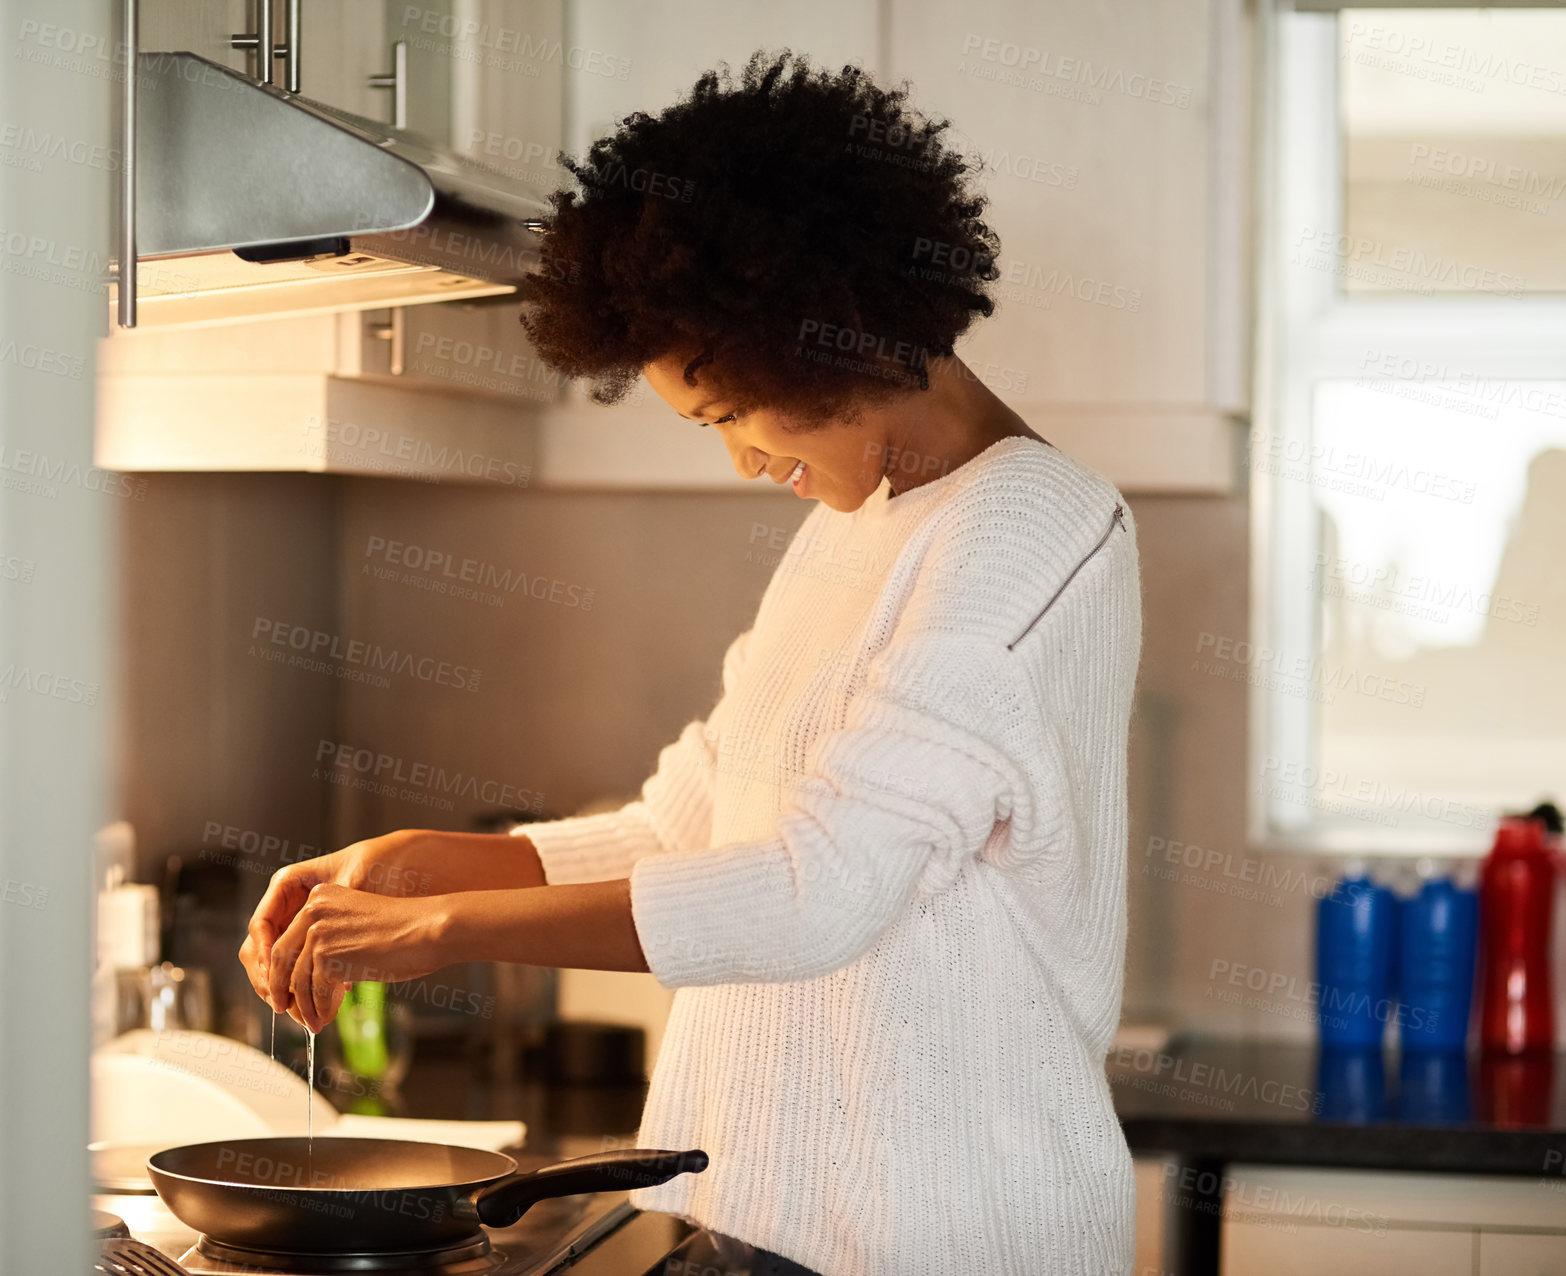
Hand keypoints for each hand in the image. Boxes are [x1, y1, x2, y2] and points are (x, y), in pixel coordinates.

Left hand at [265, 883, 452, 1032]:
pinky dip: (319, 1009)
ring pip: (298, 980)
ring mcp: (318, 933)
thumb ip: (330, 939)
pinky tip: (326, 1018)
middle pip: (282, 957)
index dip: (285, 967)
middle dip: (281, 988)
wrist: (427, 930)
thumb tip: (311, 973)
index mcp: (319, 896)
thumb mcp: (356, 924)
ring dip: (304, 1006)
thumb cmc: (404, 929)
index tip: (287, 987)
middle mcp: (313, 910)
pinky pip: (315, 992)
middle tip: (285, 1008)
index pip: (289, 937)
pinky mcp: (327, 957)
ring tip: (314, 1021)